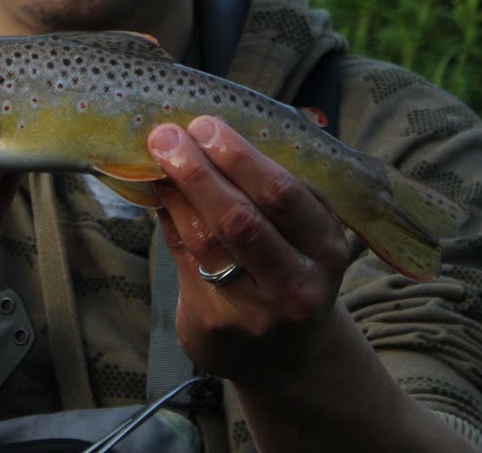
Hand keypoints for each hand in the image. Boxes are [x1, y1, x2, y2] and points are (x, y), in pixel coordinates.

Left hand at [145, 116, 353, 385]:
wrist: (287, 354)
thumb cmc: (291, 267)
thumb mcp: (305, 233)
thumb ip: (273, 188)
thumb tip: (212, 131)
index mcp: (326, 248)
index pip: (284, 196)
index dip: (240, 158)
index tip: (207, 125)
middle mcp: (296, 286)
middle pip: (240, 220)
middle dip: (198, 171)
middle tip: (167, 135)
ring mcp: (254, 312)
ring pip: (206, 241)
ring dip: (175, 192)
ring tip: (155, 156)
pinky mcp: (215, 326)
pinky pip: (183, 259)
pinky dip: (167, 218)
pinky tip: (157, 192)